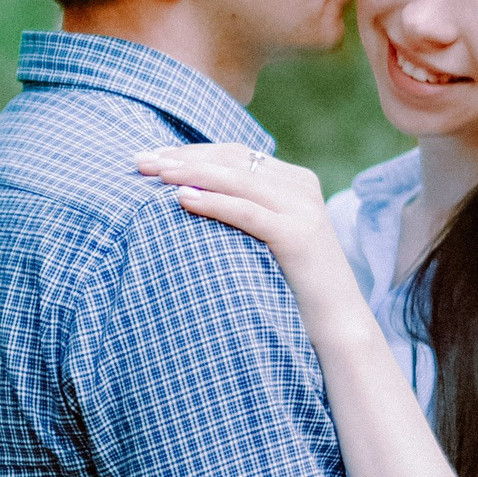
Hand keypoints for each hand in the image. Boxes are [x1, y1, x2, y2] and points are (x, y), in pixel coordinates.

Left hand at [136, 144, 358, 319]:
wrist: (337, 324)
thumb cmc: (292, 286)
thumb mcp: (267, 238)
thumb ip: (245, 211)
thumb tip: (188, 198)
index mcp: (295, 181)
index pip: (234, 154)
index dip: (191, 152)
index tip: (151, 158)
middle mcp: (301, 187)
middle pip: (232, 159)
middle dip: (182, 157)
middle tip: (140, 162)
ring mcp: (302, 209)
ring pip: (237, 179)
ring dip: (190, 172)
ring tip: (154, 175)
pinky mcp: (298, 235)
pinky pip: (247, 211)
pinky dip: (213, 202)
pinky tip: (181, 199)